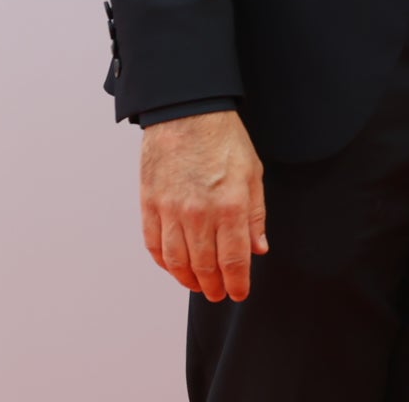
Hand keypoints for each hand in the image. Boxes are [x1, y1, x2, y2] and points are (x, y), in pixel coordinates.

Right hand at [140, 109, 267, 301]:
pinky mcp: (149, 205)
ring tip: (198, 285)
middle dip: (213, 286)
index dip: (237, 283)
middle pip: (204, 266)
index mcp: (230, 205)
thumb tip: (258, 249)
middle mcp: (199, 214)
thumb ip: (255, 214)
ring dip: (188, 280)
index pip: (234, 259)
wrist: (186, 113)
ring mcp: (170, 211)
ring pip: (177, 262)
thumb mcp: (253, 173)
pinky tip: (174, 267)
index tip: (239, 293)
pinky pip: (154, 245)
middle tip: (218, 294)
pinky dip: (164, 263)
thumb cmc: (223, 139)